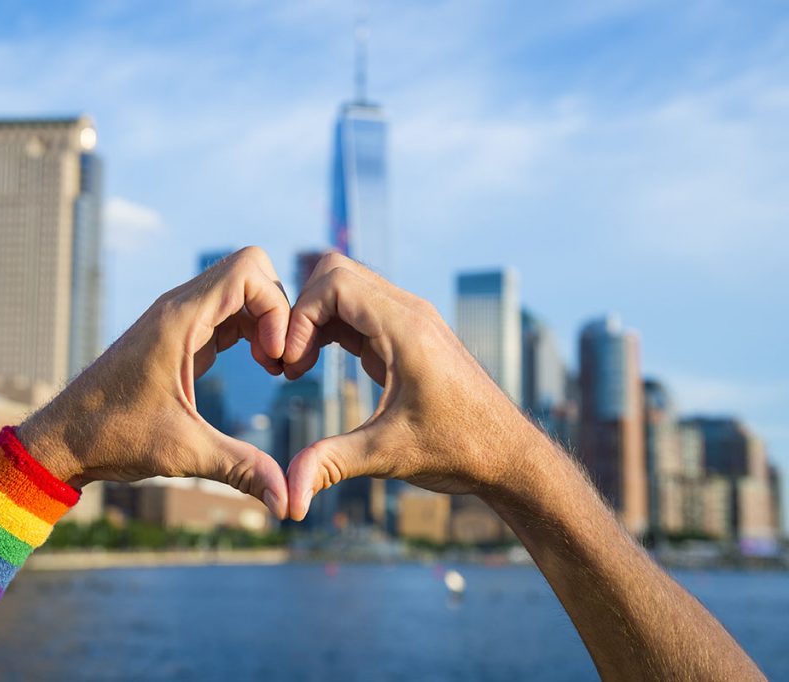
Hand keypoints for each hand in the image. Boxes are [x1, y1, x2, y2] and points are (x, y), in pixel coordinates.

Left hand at [17, 246, 290, 518]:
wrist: (63, 438)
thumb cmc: (111, 437)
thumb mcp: (183, 453)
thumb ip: (242, 469)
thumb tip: (290, 501)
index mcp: (178, 320)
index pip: (248, 270)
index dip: (275, 307)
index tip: (273, 357)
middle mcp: (179, 308)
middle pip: (252, 271)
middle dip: (278, 310)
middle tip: (278, 360)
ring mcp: (179, 319)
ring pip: (242, 289)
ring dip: (267, 320)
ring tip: (272, 366)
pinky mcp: (180, 335)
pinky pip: (228, 311)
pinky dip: (252, 329)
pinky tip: (258, 365)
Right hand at [281, 253, 540, 520]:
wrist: (509, 456)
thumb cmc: (459, 451)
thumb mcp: (388, 455)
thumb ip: (332, 464)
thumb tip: (289, 499)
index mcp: (406, 328)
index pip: (335, 283)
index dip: (300, 317)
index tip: (289, 363)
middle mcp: (409, 313)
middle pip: (335, 273)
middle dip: (301, 312)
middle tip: (288, 362)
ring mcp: (410, 321)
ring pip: (345, 288)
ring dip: (313, 319)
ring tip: (297, 367)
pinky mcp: (407, 336)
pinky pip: (357, 310)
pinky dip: (328, 327)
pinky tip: (315, 365)